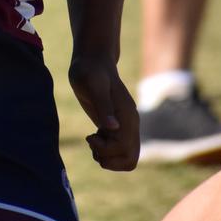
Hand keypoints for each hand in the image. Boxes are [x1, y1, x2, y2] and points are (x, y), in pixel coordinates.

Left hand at [69, 54, 138, 170]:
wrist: (92, 60)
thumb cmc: (90, 70)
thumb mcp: (92, 85)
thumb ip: (103, 106)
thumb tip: (113, 128)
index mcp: (127, 116)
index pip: (125, 149)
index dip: (106, 150)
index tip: (91, 136)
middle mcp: (130, 123)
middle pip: (130, 159)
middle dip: (109, 160)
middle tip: (93, 144)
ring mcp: (124, 125)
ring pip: (126, 157)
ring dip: (108, 158)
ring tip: (93, 141)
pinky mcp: (116, 126)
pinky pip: (118, 150)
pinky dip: (105, 151)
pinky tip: (94, 136)